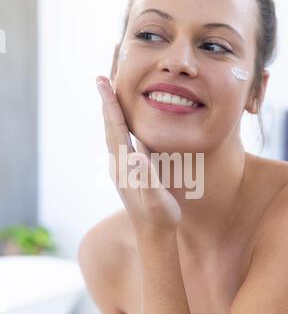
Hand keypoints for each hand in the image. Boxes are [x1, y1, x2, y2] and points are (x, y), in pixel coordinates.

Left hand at [96, 76, 181, 233]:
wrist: (153, 234)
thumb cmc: (160, 216)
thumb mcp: (156, 199)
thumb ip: (147, 178)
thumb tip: (136, 155)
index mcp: (125, 166)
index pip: (116, 128)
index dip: (110, 104)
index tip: (103, 82)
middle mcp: (119, 164)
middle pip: (110, 126)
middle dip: (106, 102)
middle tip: (102, 78)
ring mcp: (122, 168)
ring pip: (113, 133)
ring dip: (110, 112)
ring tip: (109, 93)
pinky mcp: (128, 171)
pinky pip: (120, 142)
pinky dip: (119, 126)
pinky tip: (123, 122)